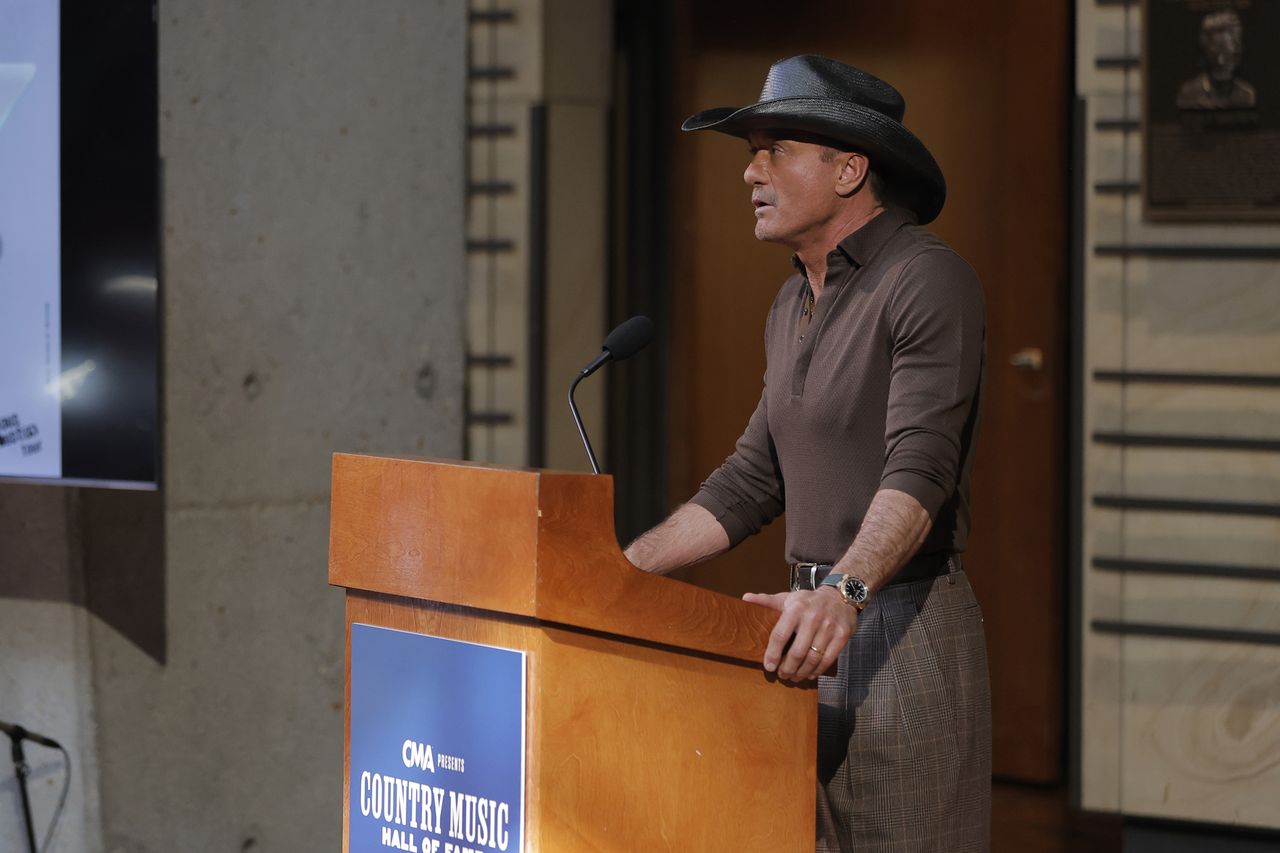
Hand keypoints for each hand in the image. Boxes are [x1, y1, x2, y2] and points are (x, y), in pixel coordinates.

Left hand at [742, 588, 857, 681]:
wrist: (840, 596)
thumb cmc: (809, 601)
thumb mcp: (788, 598)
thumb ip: (767, 601)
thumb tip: (745, 599)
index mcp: (796, 608)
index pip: (780, 635)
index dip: (772, 654)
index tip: (768, 666)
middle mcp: (813, 618)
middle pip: (797, 652)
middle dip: (787, 668)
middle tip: (782, 675)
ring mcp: (829, 627)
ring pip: (812, 658)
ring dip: (801, 672)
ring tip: (794, 677)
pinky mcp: (842, 636)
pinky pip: (828, 659)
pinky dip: (817, 670)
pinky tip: (810, 673)